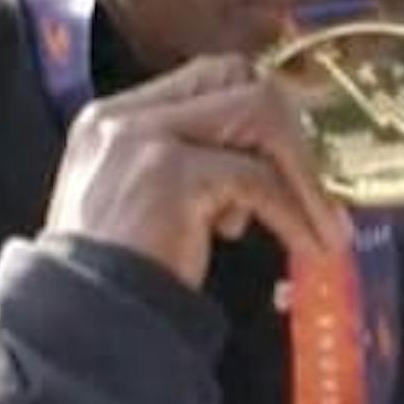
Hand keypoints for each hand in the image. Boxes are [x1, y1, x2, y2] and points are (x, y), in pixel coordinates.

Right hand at [47, 54, 350, 288]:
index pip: (205, 77)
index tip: (293, 157)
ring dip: (303, 172)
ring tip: (325, 225)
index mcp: (111, 120)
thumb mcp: (139, 207)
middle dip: (289, 131)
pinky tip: (308, 245)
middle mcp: (124, 118)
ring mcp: (146, 140)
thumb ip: (185, 171)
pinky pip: (258, 178)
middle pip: (236, 78)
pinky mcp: (171, 175)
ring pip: (258, 115)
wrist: (79, 326)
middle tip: (318, 186)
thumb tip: (260, 168)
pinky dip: (293, 212)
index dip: (259, 108)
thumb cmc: (110, 283)